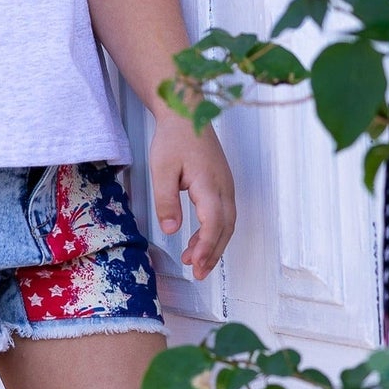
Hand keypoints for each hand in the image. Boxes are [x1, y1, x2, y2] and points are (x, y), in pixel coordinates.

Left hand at [148, 111, 235, 280]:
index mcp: (210, 184)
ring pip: (227, 224)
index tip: (195, 264)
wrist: (187, 114)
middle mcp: (224, 187)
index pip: (213, 222)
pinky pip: (223, 215)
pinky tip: (198, 242)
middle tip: (197, 274)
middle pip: (225, 228)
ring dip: (214, 245)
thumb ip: (166, 200)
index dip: (206, 246)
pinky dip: (214, 233)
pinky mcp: (222, 185)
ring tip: (195, 264)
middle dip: (213, 253)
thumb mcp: (162, 169)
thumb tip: (172, 229)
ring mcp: (226, 186)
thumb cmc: (174, 138)